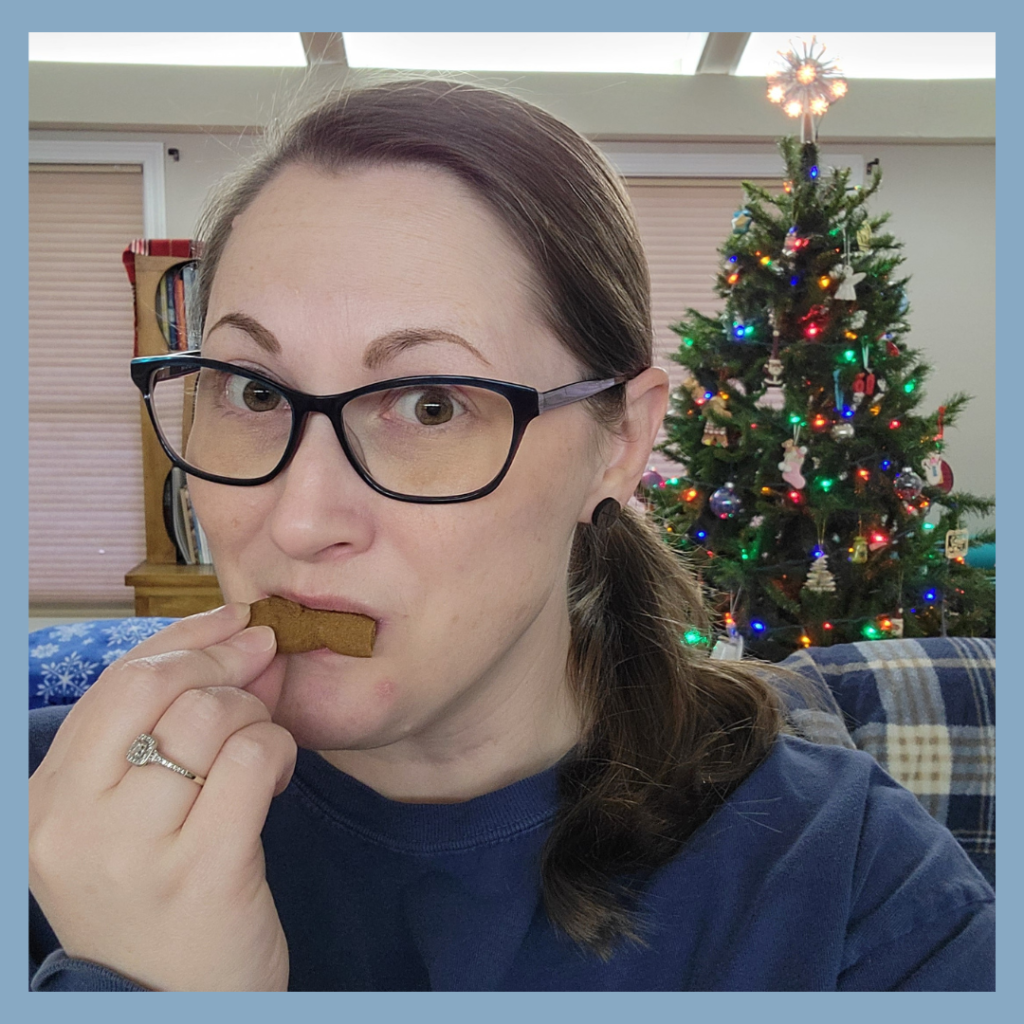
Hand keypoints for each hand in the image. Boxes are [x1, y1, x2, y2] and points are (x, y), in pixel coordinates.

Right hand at [29, 603, 295, 990]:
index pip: (117, 681)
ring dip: (257, 713)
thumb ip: (160, 731)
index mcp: (46, 802)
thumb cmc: (159, 903)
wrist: (176, 1013)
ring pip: (211, 716)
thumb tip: (237, 637)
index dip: (187, 636)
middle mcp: (74, 825)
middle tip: (263, 662)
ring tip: (262, 746)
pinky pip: (254, 758)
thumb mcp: (126, 819)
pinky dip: (279, 749)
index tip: (235, 621)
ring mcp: (134, 852)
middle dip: (225, 658)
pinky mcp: (202, 872)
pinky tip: (279, 777)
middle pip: (159, 686)